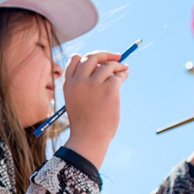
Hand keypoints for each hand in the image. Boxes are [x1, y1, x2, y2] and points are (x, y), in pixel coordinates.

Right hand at [62, 50, 129, 167]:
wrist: (89, 139)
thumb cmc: (85, 123)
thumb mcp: (78, 102)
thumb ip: (85, 85)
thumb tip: (108, 67)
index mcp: (69, 84)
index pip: (75, 60)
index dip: (87, 57)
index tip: (97, 60)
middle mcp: (79, 81)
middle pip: (92, 57)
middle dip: (106, 54)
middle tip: (117, 56)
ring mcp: (93, 84)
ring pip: (108, 66)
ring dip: (118, 66)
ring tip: (124, 71)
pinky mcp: (108, 89)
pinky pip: (118, 76)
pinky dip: (123, 76)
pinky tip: (124, 79)